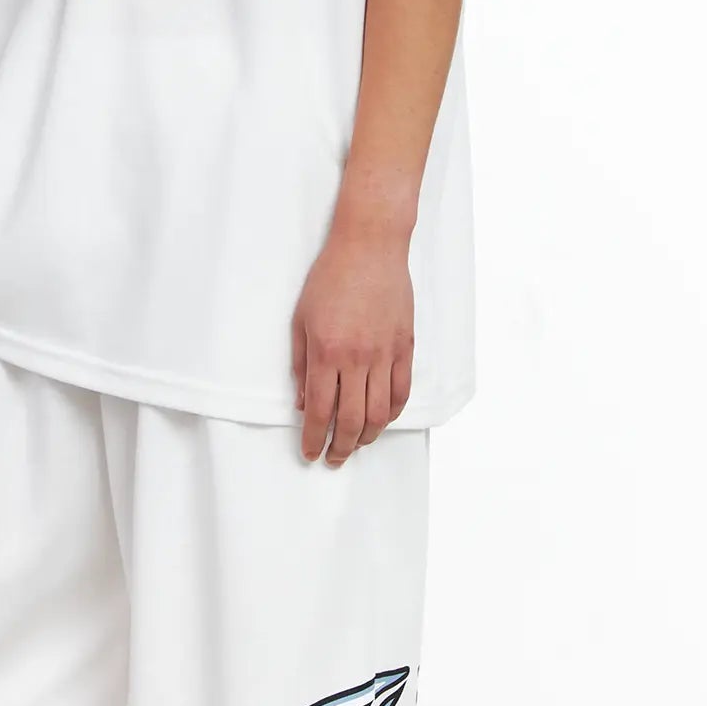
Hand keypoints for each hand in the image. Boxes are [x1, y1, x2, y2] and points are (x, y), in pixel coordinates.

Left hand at [291, 224, 414, 465]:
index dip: (314, 439)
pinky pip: (402, 391)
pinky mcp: (405, 347)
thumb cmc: (330, 277)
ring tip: (357, 445)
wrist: (370, 247)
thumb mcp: (302, 319)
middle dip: (341, 447)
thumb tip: (304, 402)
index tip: (310, 453)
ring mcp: (385, 354)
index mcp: (327, 352)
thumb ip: (301, 364)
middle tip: (333, 458)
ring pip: (380, 413)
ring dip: (368, 437)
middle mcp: (358, 359)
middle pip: (352, 421)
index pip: (321, 412)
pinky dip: (393, 413)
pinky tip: (382, 420)